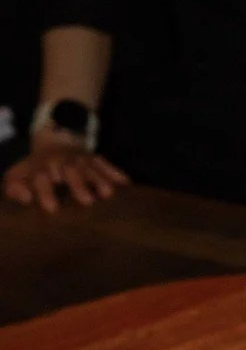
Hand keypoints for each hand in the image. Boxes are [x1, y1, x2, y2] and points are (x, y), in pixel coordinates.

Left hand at [3, 129, 127, 211]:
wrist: (55, 141)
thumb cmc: (37, 168)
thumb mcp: (19, 174)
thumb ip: (15, 186)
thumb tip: (25, 198)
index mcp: (41, 167)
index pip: (42, 177)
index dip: (46, 191)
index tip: (52, 208)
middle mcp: (62, 162)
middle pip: (70, 171)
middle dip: (78, 184)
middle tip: (87, 201)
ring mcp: (81, 160)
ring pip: (90, 167)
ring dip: (99, 179)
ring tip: (108, 194)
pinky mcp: (96, 159)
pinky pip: (107, 165)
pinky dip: (116, 173)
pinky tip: (126, 184)